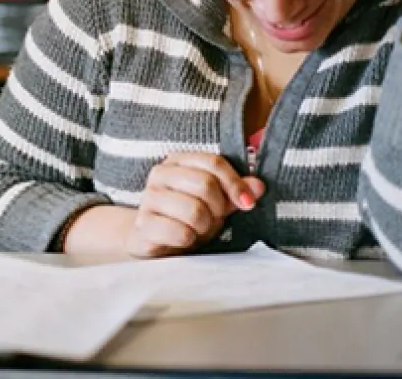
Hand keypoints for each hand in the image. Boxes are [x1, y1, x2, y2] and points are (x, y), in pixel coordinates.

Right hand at [127, 152, 265, 257]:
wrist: (150, 240)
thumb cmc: (185, 218)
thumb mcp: (214, 203)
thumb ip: (235, 193)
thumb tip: (258, 186)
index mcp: (177, 161)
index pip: (213, 162)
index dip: (235, 183)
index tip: (247, 203)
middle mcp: (159, 174)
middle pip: (205, 184)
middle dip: (218, 208)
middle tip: (213, 218)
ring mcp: (148, 199)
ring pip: (194, 210)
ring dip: (203, 226)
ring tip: (196, 229)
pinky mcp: (143, 224)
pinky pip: (180, 232)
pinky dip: (189, 240)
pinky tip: (182, 239)